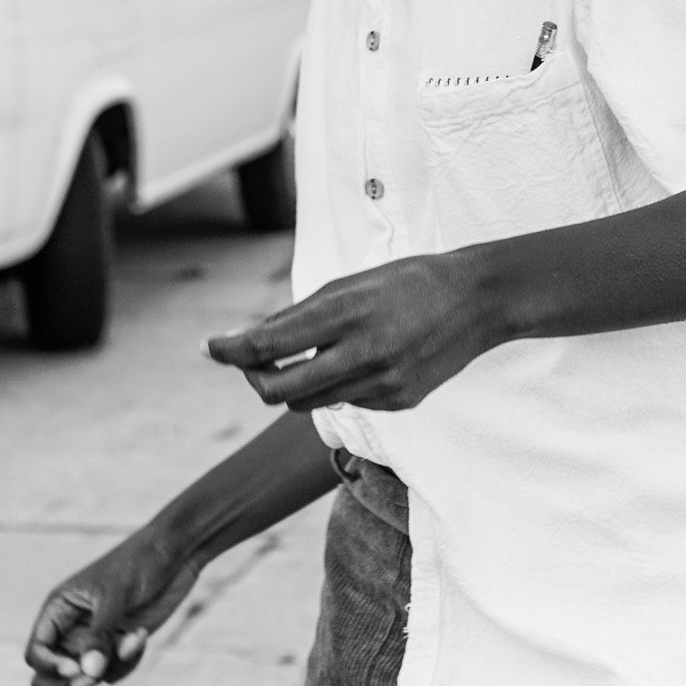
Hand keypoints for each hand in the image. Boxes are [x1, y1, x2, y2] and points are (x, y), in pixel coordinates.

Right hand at [24, 525, 200, 685]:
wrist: (174, 553)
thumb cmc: (139, 562)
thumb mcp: (115, 595)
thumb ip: (100, 635)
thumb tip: (89, 673)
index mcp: (59, 608)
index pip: (36, 652)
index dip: (48, 667)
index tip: (75, 667)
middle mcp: (72, 628)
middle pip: (50, 677)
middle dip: (71, 685)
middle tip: (95, 676)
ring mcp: (95, 640)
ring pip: (86, 678)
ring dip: (111, 667)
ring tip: (134, 639)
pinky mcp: (118, 646)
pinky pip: (112, 674)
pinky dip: (127, 663)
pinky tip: (142, 636)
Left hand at [206, 251, 489, 413]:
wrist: (476, 300)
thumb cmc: (407, 281)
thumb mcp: (350, 284)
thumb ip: (301, 316)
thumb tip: (252, 340)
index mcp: (345, 313)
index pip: (269, 344)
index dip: (231, 350)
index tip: (210, 348)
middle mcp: (361, 354)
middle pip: (279, 390)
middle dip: (255, 378)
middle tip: (251, 363)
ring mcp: (382, 385)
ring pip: (311, 402)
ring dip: (296, 383)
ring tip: (309, 355)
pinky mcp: (398, 404)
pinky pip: (347, 403)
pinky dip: (338, 387)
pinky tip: (359, 361)